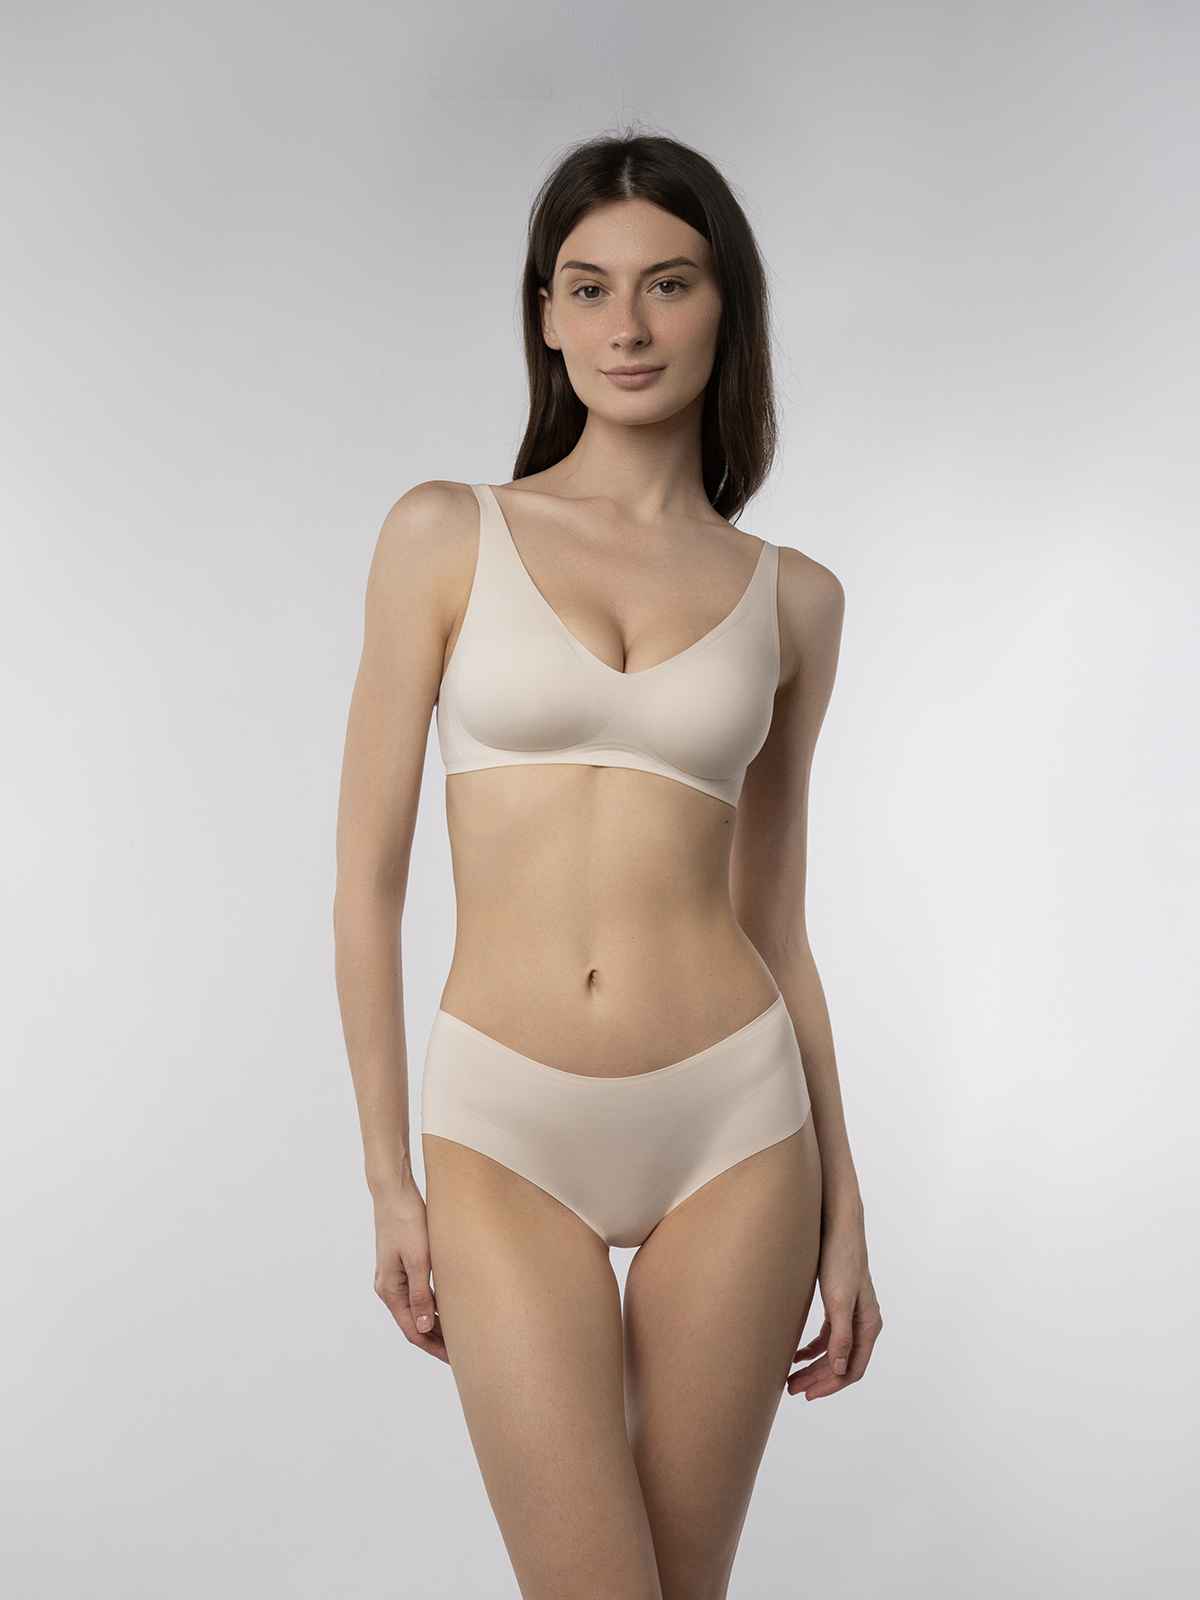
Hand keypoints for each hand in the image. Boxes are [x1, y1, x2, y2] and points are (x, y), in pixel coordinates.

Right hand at [372, 1178, 448, 1362]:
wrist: (394, 1192)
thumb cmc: (407, 1221)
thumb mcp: (418, 1259)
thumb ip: (420, 1294)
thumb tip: (423, 1326)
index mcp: (390, 1289)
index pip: (412, 1330)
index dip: (433, 1347)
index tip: (455, 1359)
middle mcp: (388, 1287)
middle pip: (413, 1323)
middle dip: (435, 1340)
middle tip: (461, 1353)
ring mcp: (393, 1277)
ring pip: (415, 1310)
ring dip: (434, 1324)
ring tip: (458, 1335)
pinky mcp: (400, 1266)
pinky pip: (416, 1294)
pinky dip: (431, 1306)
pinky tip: (447, 1307)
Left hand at [787, 1223, 881, 1399]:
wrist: (836, 1225)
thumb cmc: (840, 1259)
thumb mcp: (838, 1300)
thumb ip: (841, 1336)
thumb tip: (841, 1371)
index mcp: (869, 1325)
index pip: (853, 1368)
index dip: (832, 1385)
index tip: (809, 1394)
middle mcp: (863, 1322)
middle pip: (842, 1363)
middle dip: (818, 1379)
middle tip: (793, 1390)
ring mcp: (851, 1313)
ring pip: (833, 1351)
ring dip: (814, 1367)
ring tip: (791, 1378)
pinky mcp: (837, 1303)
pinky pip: (827, 1336)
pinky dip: (812, 1348)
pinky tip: (796, 1355)